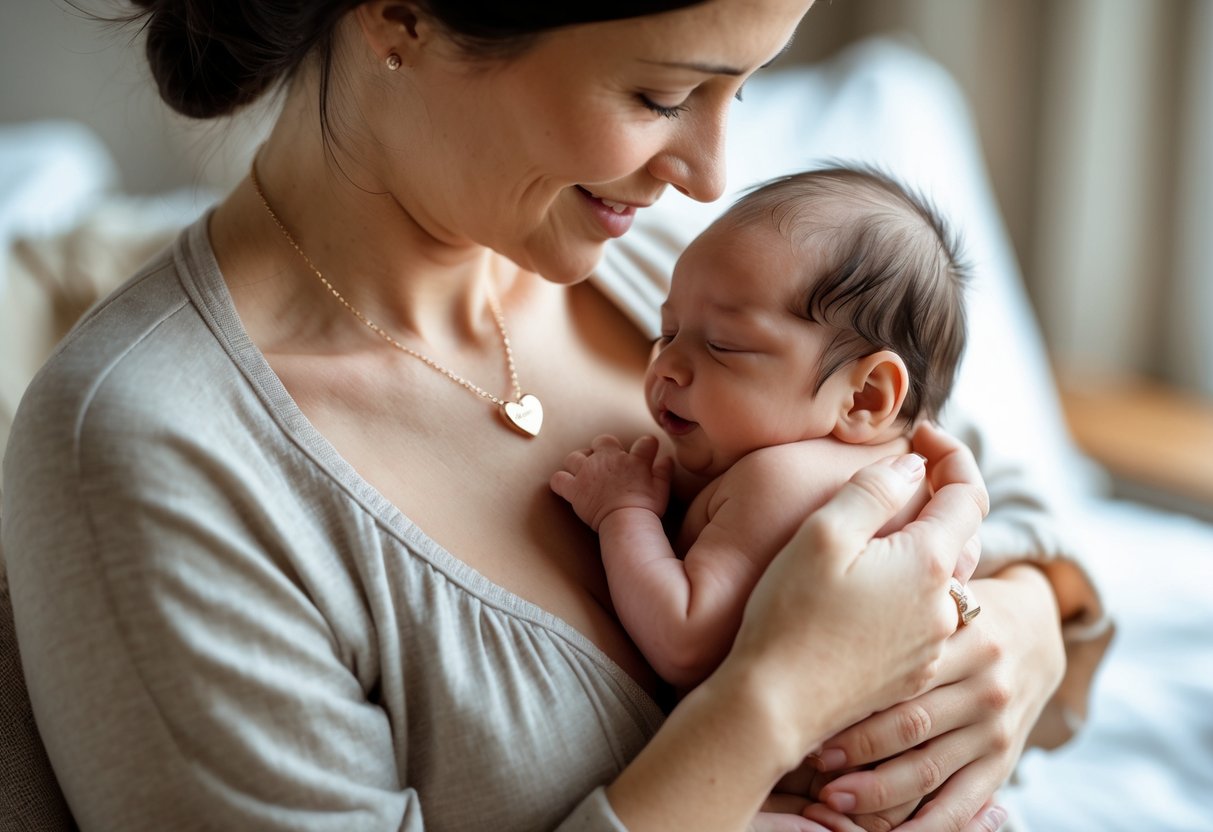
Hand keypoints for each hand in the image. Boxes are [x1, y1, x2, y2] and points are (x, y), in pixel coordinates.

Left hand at [550, 434, 672, 530]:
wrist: (626, 521)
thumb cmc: (646, 507)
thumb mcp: (662, 488)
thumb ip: (664, 470)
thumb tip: (667, 458)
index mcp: (634, 459)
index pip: (645, 442)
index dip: (647, 447)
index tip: (647, 454)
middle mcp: (609, 459)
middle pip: (603, 440)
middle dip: (604, 448)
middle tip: (606, 463)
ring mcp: (588, 471)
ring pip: (575, 457)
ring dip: (578, 462)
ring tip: (583, 472)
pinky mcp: (574, 488)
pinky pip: (559, 479)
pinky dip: (561, 482)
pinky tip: (566, 487)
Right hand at [720, 422, 989, 763]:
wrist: (776, 705)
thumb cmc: (791, 614)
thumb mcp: (824, 532)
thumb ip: (874, 488)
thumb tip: (912, 465)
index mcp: (930, 562)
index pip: (968, 491)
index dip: (951, 453)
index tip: (921, 434)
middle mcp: (945, 606)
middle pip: (962, 535)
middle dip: (937, 499)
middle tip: (899, 477)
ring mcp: (933, 645)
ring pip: (946, 580)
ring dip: (924, 548)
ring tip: (880, 534)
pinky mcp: (912, 673)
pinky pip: (928, 617)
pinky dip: (910, 590)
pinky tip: (867, 591)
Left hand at [805, 565, 1061, 831]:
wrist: (1036, 629)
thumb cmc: (960, 609)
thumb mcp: (941, 593)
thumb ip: (899, 605)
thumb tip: (819, 608)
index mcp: (966, 637)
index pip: (904, 672)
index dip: (854, 696)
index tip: (811, 712)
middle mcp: (985, 686)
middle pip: (912, 723)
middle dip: (857, 747)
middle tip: (812, 759)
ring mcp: (995, 729)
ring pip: (931, 768)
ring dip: (879, 790)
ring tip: (834, 798)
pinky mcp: (1002, 761)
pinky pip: (964, 803)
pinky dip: (928, 826)